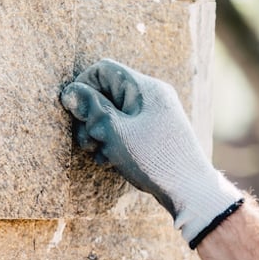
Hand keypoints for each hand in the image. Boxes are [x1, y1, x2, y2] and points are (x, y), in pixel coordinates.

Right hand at [60, 58, 241, 245]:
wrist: (189, 189)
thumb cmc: (153, 159)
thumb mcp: (115, 132)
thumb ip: (91, 108)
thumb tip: (69, 91)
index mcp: (144, 88)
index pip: (103, 70)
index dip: (83, 87)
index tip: (76, 113)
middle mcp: (151, 95)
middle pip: (106, 92)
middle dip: (89, 116)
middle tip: (88, 141)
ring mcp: (154, 113)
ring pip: (112, 112)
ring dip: (98, 132)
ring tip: (100, 153)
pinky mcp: (154, 131)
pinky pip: (125, 126)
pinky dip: (112, 140)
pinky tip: (111, 159)